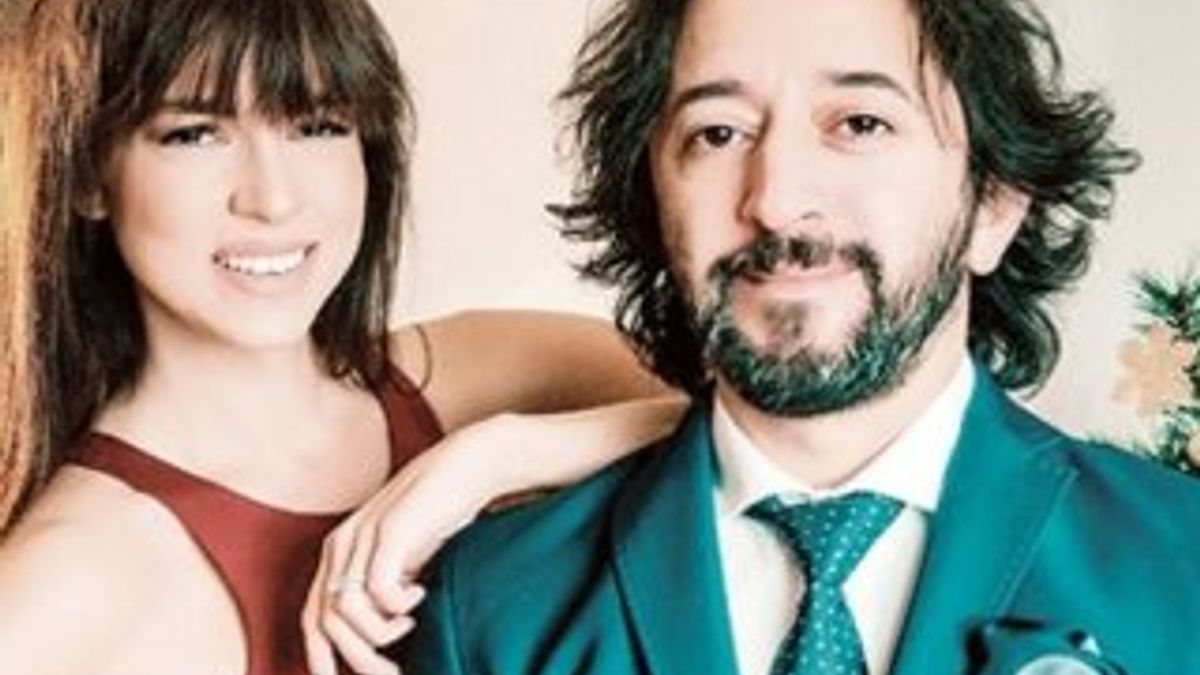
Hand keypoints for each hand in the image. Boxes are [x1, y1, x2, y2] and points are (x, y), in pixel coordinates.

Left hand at [301, 418, 511, 674]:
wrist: (470, 466)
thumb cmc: (443, 515)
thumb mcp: (406, 558)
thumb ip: (387, 588)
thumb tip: (387, 640)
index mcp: (340, 553)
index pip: (313, 618)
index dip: (320, 659)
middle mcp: (342, 545)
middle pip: (325, 622)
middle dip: (357, 659)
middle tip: (393, 674)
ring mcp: (363, 536)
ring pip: (345, 611)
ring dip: (378, 636)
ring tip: (411, 629)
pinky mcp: (391, 530)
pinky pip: (378, 589)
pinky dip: (398, 606)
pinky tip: (422, 597)